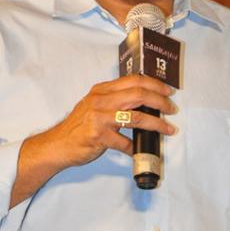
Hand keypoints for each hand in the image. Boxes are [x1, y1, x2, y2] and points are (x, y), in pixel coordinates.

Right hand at [10, 74, 176, 205]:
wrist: (57, 145)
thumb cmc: (78, 127)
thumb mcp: (94, 105)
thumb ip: (115, 100)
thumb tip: (142, 102)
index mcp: (102, 90)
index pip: (134, 80)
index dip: (155, 84)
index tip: (168, 91)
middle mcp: (101, 100)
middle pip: (139, 94)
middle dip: (161, 101)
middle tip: (172, 108)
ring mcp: (100, 118)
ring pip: (137, 117)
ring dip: (157, 124)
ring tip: (168, 128)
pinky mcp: (99, 137)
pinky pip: (124, 143)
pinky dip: (136, 147)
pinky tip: (141, 150)